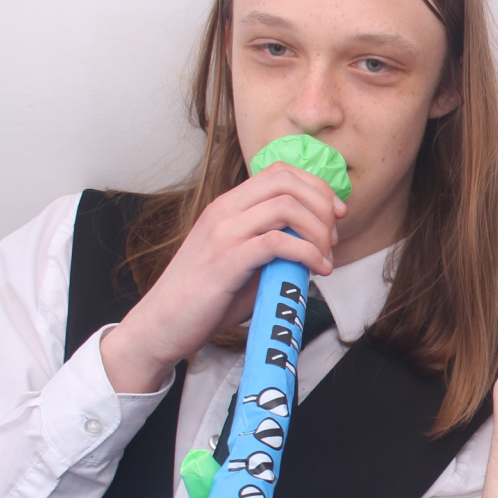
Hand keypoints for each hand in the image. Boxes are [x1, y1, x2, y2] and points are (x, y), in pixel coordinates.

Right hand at [100, 163, 345, 393]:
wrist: (161, 325)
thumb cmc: (205, 298)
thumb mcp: (244, 262)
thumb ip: (275, 247)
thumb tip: (318, 245)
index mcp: (228, 206)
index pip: (279, 172)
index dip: (316, 187)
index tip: (336, 213)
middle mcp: (223, 211)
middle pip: (286, 182)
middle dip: (322, 205)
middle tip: (333, 238)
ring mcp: (222, 234)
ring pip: (285, 207)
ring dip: (317, 231)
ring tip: (325, 258)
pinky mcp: (225, 261)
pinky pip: (277, 242)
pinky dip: (307, 253)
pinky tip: (317, 271)